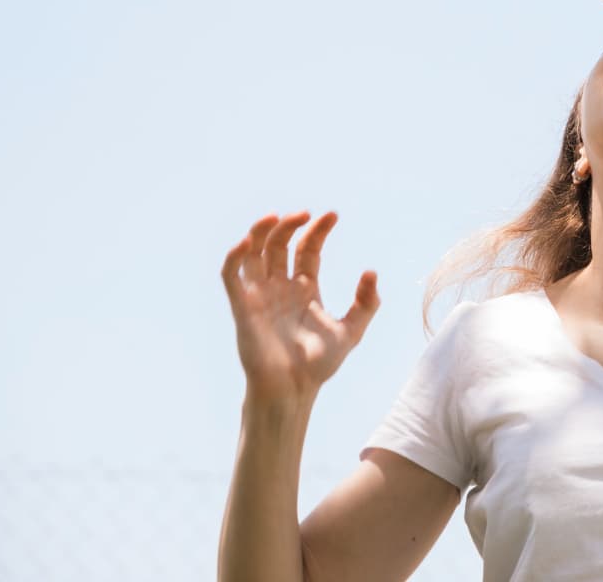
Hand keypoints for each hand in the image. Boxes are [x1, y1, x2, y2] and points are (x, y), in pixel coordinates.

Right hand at [220, 211, 379, 403]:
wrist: (293, 389)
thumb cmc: (318, 365)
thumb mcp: (351, 330)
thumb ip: (366, 303)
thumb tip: (370, 271)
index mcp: (305, 290)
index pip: (308, 249)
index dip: (318, 230)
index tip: (333, 215)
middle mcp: (280, 288)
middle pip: (279, 244)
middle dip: (290, 224)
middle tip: (306, 213)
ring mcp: (260, 295)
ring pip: (253, 252)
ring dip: (260, 230)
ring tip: (277, 216)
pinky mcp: (242, 307)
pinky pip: (232, 275)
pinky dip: (235, 255)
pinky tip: (247, 241)